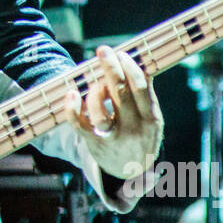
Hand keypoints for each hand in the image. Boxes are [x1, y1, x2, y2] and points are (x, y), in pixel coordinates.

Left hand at [63, 46, 162, 179]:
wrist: (133, 172)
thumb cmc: (141, 133)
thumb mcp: (151, 117)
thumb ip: (145, 93)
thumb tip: (138, 60)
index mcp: (151, 118)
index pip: (141, 89)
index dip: (130, 68)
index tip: (122, 54)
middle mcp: (133, 128)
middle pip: (120, 94)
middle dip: (110, 69)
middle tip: (103, 50)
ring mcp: (113, 138)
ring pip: (99, 112)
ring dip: (94, 91)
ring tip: (95, 84)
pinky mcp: (95, 143)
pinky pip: (80, 125)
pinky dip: (72, 108)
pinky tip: (71, 94)